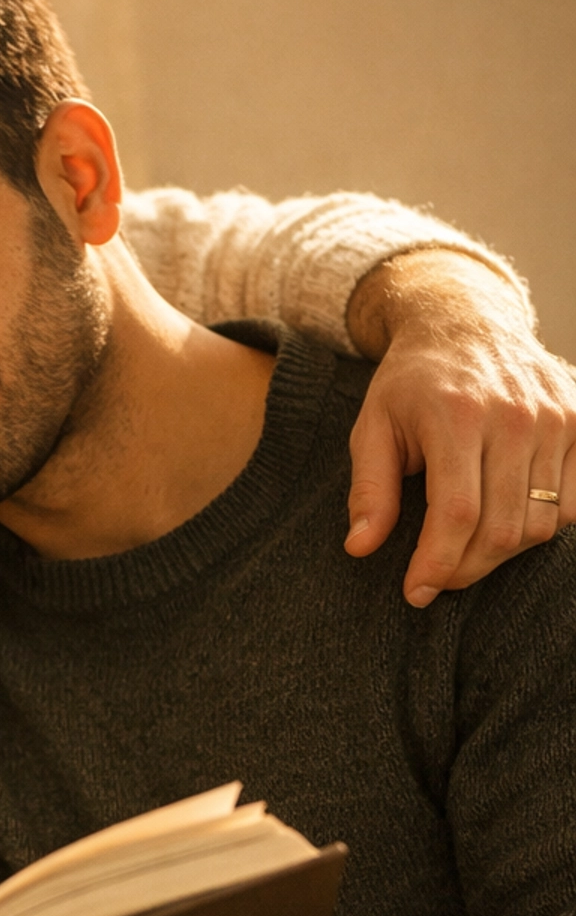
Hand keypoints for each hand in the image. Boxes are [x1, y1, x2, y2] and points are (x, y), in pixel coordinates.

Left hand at [344, 250, 575, 607]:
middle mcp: (513, 416)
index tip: (417, 592)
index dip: (438, 563)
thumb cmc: (412, 383)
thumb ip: (369, 488)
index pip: (456, 513)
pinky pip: (572, 504)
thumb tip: (360, 548)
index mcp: (455, 415)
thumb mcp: (372, 426)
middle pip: (504, 527)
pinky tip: (505, 524)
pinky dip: (541, 527)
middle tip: (439, 579)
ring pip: (542, 523)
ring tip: (467, 553)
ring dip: (503, 554)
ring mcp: (555, 418)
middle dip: (468, 568)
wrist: (466, 323)